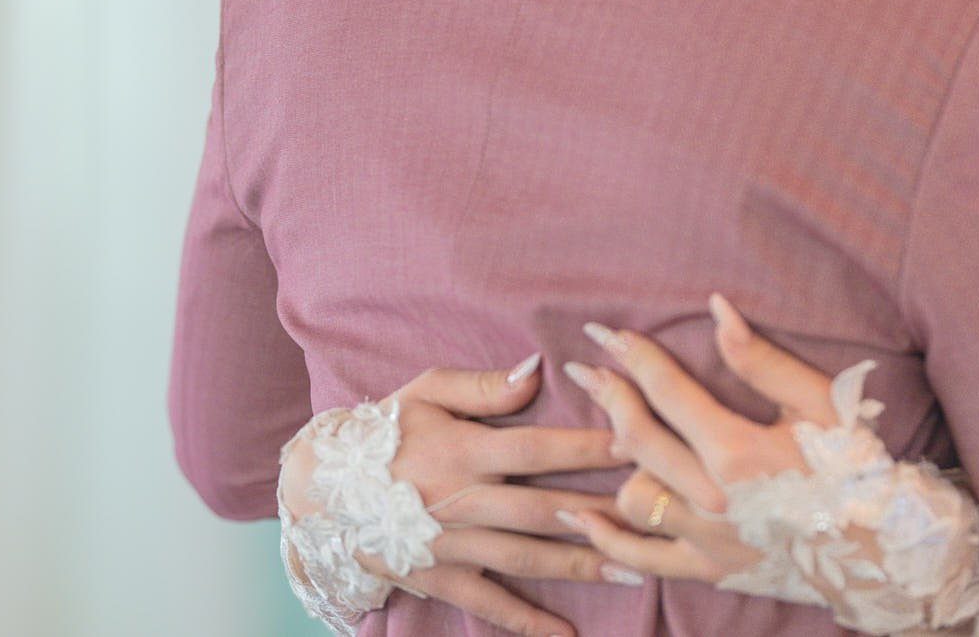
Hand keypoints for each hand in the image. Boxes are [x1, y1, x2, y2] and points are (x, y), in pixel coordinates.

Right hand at [278, 360, 632, 636]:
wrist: (322, 490)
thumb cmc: (382, 431)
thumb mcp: (424, 392)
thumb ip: (482, 386)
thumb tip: (537, 369)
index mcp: (462, 450)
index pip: (537, 448)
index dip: (588, 447)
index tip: (638, 442)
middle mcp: (462, 501)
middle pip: (544, 507)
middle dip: (603, 510)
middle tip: (657, 513)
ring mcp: (452, 546)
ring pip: (527, 557)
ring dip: (583, 563)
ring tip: (636, 566)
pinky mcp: (440, 579)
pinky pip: (490, 604)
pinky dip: (527, 622)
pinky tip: (567, 634)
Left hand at [557, 303, 978, 634]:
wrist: (884, 549)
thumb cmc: (855, 468)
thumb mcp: (818, 405)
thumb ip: (762, 359)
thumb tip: (717, 309)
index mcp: (737, 451)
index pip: (667, 391)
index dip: (633, 356)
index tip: (605, 333)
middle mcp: (713, 499)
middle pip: (638, 437)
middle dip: (609, 394)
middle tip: (586, 367)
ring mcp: (708, 540)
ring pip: (633, 495)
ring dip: (618, 462)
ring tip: (607, 433)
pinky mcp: (710, 570)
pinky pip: (642, 559)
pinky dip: (606, 538)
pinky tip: (579, 516)